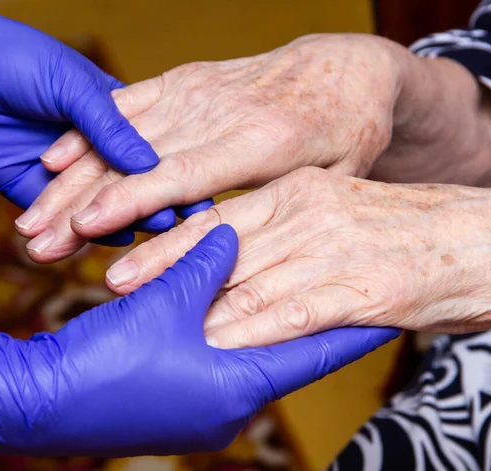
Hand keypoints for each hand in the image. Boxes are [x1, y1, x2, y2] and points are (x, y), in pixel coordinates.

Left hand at [0, 0, 178, 245]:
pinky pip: (62, 217)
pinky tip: (108, 240)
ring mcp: (62, 175)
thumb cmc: (16, 59)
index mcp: (110, 118)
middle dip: (152, 206)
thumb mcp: (72, 86)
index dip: (175, 175)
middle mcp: (90, 150)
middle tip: (177, 228)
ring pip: (96, 207)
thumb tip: (150, 166)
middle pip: (126, 187)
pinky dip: (84, 231)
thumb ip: (110, 126)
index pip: (151, 154)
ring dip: (120, 224)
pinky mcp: (32, 192)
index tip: (199, 198)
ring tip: (146, 239)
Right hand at [0, 224, 398, 454]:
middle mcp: (227, 403)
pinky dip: (227, 332)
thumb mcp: (162, 303)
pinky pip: (215, 358)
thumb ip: (204, 265)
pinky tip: (235, 309)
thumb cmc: (103, 359)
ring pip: (247, 353)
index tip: (391, 310)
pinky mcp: (174, 398)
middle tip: (347, 290)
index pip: (315, 351)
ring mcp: (199, 406)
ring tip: (300, 293)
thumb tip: (232, 235)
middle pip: (284, 353)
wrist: (35, 401)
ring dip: (265, 323)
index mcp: (237, 385)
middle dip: (311, 321)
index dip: (352, 327)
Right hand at [38, 33, 403, 246]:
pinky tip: (53, 156)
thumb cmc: (346, 131)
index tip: (82, 226)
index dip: (129, 201)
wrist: (344, 69)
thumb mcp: (336, 176)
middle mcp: (219, 111)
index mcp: (260, 141)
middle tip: (35, 240)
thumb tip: (232, 256)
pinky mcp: (186, 79)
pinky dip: (88, 130)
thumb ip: (286, 210)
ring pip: (119, 135)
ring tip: (31, 215)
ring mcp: (198, 90)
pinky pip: (127, 103)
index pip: (179, 176)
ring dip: (71, 177)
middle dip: (80, 201)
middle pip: (135, 160)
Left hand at [106, 167, 490, 347]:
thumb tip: (224, 253)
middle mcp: (311, 214)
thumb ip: (278, 230)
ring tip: (153, 320)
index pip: (218, 218)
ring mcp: (337, 251)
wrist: (474, 239)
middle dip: (166, 269)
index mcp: (298, 191)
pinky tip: (222, 342)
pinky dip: (258, 328)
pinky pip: (300, 310)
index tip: (125, 259)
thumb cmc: (392, 230)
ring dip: (200, 304)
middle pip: (224, 247)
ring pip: (254, 280)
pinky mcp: (366, 289)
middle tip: (117, 284)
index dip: (168, 240)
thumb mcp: (327, 212)